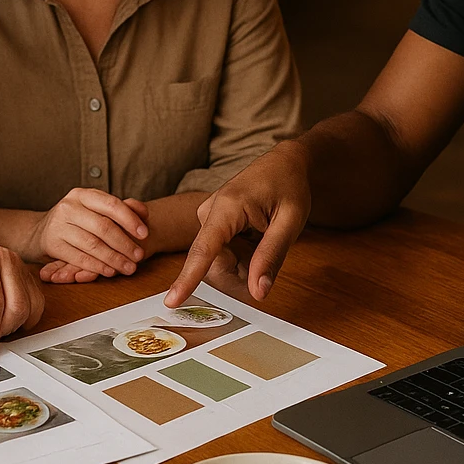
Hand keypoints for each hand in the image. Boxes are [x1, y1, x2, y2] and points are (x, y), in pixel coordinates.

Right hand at [28, 189, 149, 280]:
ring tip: (129, 267)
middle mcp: (69, 206)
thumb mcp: (95, 210)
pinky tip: (110, 271)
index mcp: (83, 195)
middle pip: (103, 226)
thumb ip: (121, 210)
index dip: (130, 219)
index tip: (145, 234)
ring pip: (92, 244)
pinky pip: (78, 257)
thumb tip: (144, 212)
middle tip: (139, 256)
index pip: (111, 204)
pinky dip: (97, 266)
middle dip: (124, 243)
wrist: (40, 232)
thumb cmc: (76, 221)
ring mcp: (58, 225)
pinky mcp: (51, 244)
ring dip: (113, 258)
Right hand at [166, 142, 311, 306]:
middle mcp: (209, 213)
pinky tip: (254, 240)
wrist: (283, 162)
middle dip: (240, 273)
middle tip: (267, 256)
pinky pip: (221, 256)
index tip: (172, 301)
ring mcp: (208, 219)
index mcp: (227, 207)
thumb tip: (257, 292)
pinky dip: (241, 258)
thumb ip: (272, 256)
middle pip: (212, 265)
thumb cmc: (288, 185)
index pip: (203, 250)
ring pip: (217, 264)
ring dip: (242, 266)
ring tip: (262, 241)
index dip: (188, 279)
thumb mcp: (290, 221)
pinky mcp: (211, 226)